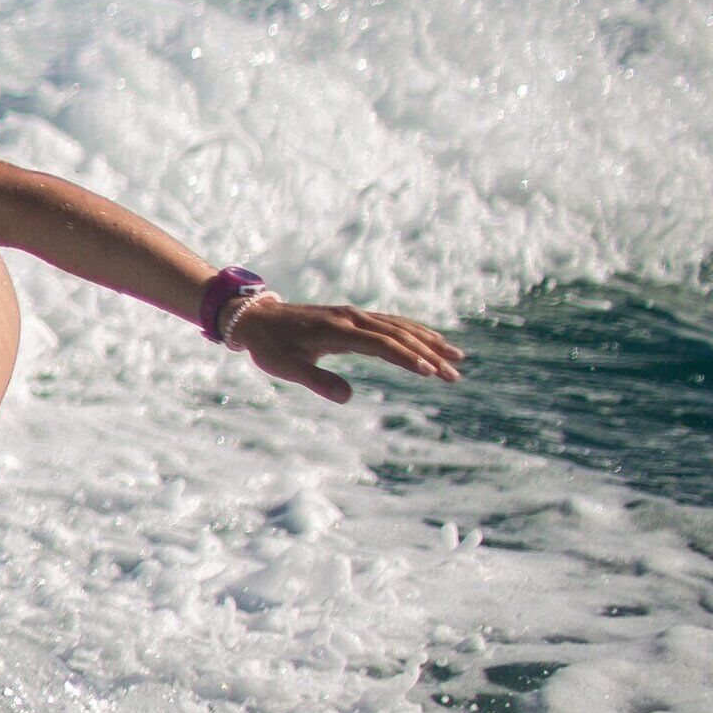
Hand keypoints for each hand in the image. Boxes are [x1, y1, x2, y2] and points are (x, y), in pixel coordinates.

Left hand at [228, 293, 464, 402]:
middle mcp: (352, 318)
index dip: (408, 359)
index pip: (383, 345)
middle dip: (430, 354)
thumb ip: (317, 381)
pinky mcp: (354, 316)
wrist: (256, 319)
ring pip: (400, 326)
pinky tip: (430, 340)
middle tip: (456, 374)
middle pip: (400, 335)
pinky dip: (415, 331)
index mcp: (339, 331)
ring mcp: (354, 315)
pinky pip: (391, 322)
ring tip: (456, 357)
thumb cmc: (270, 347)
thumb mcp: (287, 368)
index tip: (431, 374)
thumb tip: (347, 397)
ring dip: (429, 341)